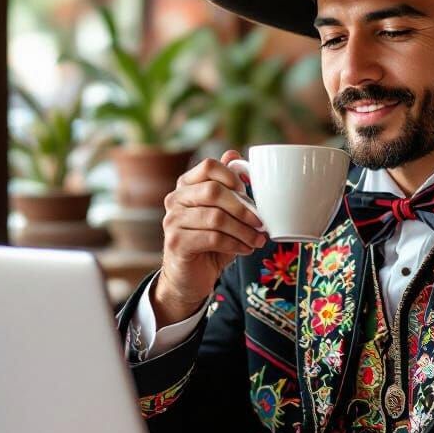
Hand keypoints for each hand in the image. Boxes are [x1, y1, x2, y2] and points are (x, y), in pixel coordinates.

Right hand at [154, 150, 267, 323]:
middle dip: (243, 208)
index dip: (232, 176)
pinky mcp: (176, 242)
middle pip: (213, 191)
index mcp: (186, 186)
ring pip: (216, 218)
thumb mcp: (223, 213)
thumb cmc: (210, 242)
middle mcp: (175, 199)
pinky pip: (213, 238)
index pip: (208, 166)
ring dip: (244, 230)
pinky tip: (245, 249)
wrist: (189, 278)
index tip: (248, 192)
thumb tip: (234, 155)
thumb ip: (228, 186)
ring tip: (257, 239)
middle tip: (261, 222)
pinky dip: (236, 244)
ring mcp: (172, 221)